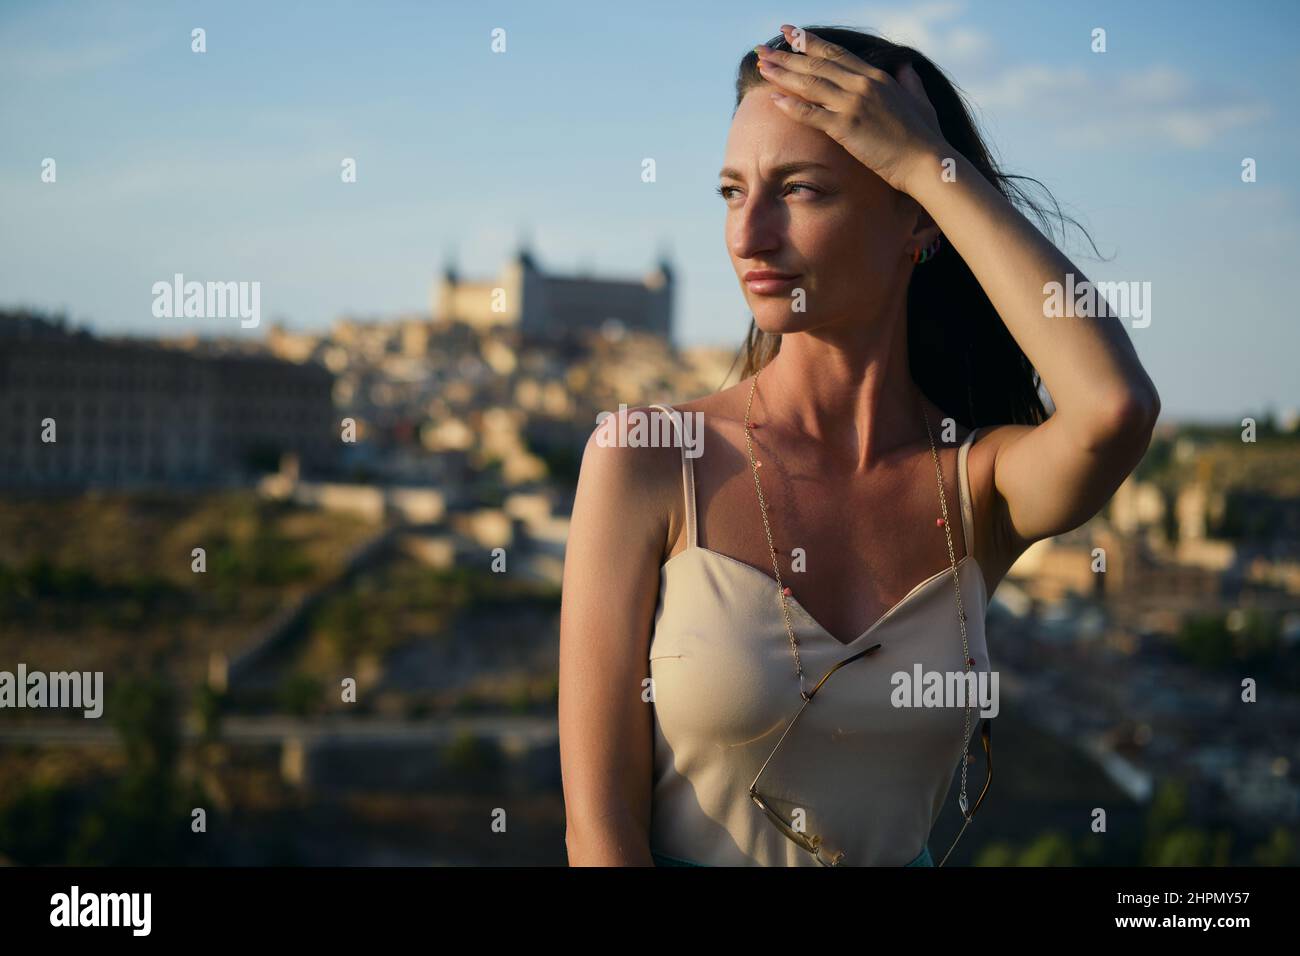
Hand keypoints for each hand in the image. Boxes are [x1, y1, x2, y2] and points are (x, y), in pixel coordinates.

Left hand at [756, 25, 947, 194]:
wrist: (926, 162)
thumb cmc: (925, 137)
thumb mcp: (920, 101)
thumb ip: (910, 83)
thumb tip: (906, 67)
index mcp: (876, 77)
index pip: (836, 54)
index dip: (810, 42)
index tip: (791, 34)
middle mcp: (862, 84)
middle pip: (816, 64)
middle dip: (787, 55)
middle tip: (763, 48)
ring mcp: (853, 104)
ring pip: (810, 84)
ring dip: (782, 74)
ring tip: (761, 66)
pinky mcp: (847, 127)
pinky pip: (812, 113)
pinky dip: (791, 105)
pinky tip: (772, 98)